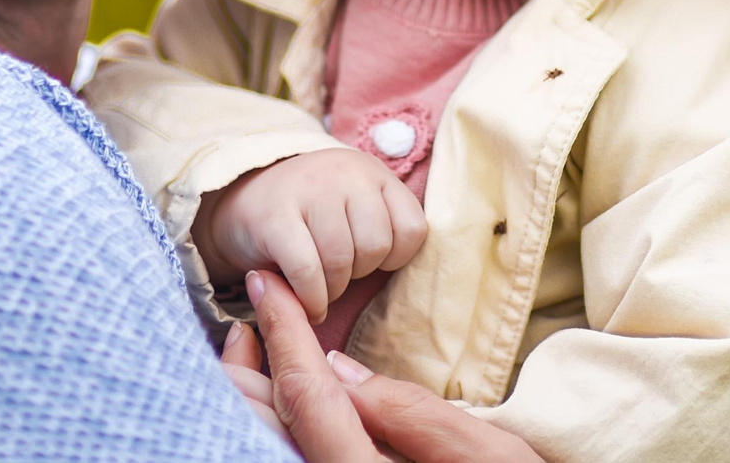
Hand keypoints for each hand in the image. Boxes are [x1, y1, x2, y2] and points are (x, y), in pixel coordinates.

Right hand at [199, 149, 428, 320]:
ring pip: (342, 262)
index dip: (394, 258)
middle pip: (376, 248)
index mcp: (374, 173)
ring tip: (319, 288)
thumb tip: (421, 280)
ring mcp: (309, 191)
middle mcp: (346, 174)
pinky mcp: (275, 216)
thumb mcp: (356, 205)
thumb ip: (386, 226)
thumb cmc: (312, 215)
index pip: (413, 229)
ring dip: (331, 291)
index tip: (368, 261)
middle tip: (337, 275)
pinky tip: (306, 304)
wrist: (244, 196)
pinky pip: (307, 271)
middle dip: (358, 274)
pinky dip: (310, 299)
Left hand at [248, 273, 547, 462]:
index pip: (307, 395)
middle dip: (245, 362)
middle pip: (262, 423)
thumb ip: (411, 415)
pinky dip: (268, 415)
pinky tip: (276, 391)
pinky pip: (280, 451)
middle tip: (251, 304)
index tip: (268, 282)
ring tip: (249, 341)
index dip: (283, 332)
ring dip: (249, 389)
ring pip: (261, 440)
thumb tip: (337, 369)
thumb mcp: (485, 455)